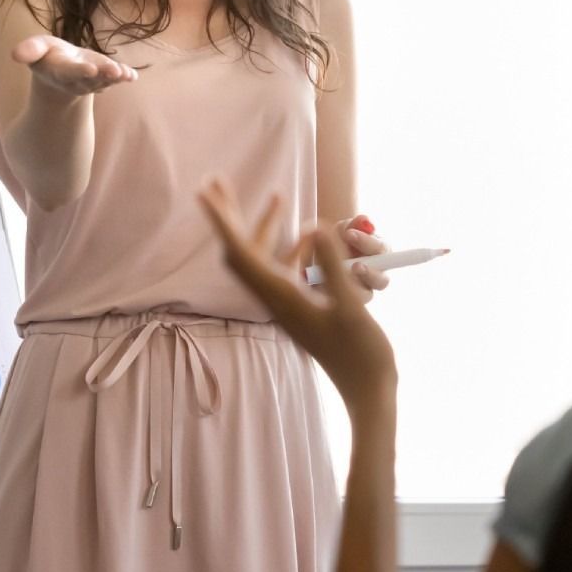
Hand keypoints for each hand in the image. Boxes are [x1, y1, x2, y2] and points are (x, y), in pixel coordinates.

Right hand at [12, 34, 138, 98]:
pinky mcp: (104, 78)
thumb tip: (15, 54)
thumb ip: (30, 50)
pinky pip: (115, 79)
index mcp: (60, 71)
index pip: (69, 72)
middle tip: (114, 71)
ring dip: (115, 77)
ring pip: (104, 81)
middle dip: (102, 75)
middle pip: (90, 78)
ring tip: (125, 74)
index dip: (79, 71)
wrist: (61, 73)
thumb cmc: (48, 56)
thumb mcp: (37, 49)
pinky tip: (132, 76)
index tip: (90, 68)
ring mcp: (93, 81)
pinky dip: (124, 77)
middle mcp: (77, 79)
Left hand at [200, 179, 396, 416]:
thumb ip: (332, 266)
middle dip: (227, 216)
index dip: (221, 221)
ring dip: (259, 226)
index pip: (240, 253)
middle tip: (215, 181)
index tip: (204, 192)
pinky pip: (284, 270)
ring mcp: (286, 303)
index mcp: (281, 297)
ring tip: (274, 194)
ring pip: (260, 259)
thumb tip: (313, 225)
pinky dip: (289, 246)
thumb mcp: (351, 308)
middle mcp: (276, 299)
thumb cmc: (363, 354)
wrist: (367, 391)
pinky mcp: (300, 307)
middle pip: (239, 252)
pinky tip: (306, 234)